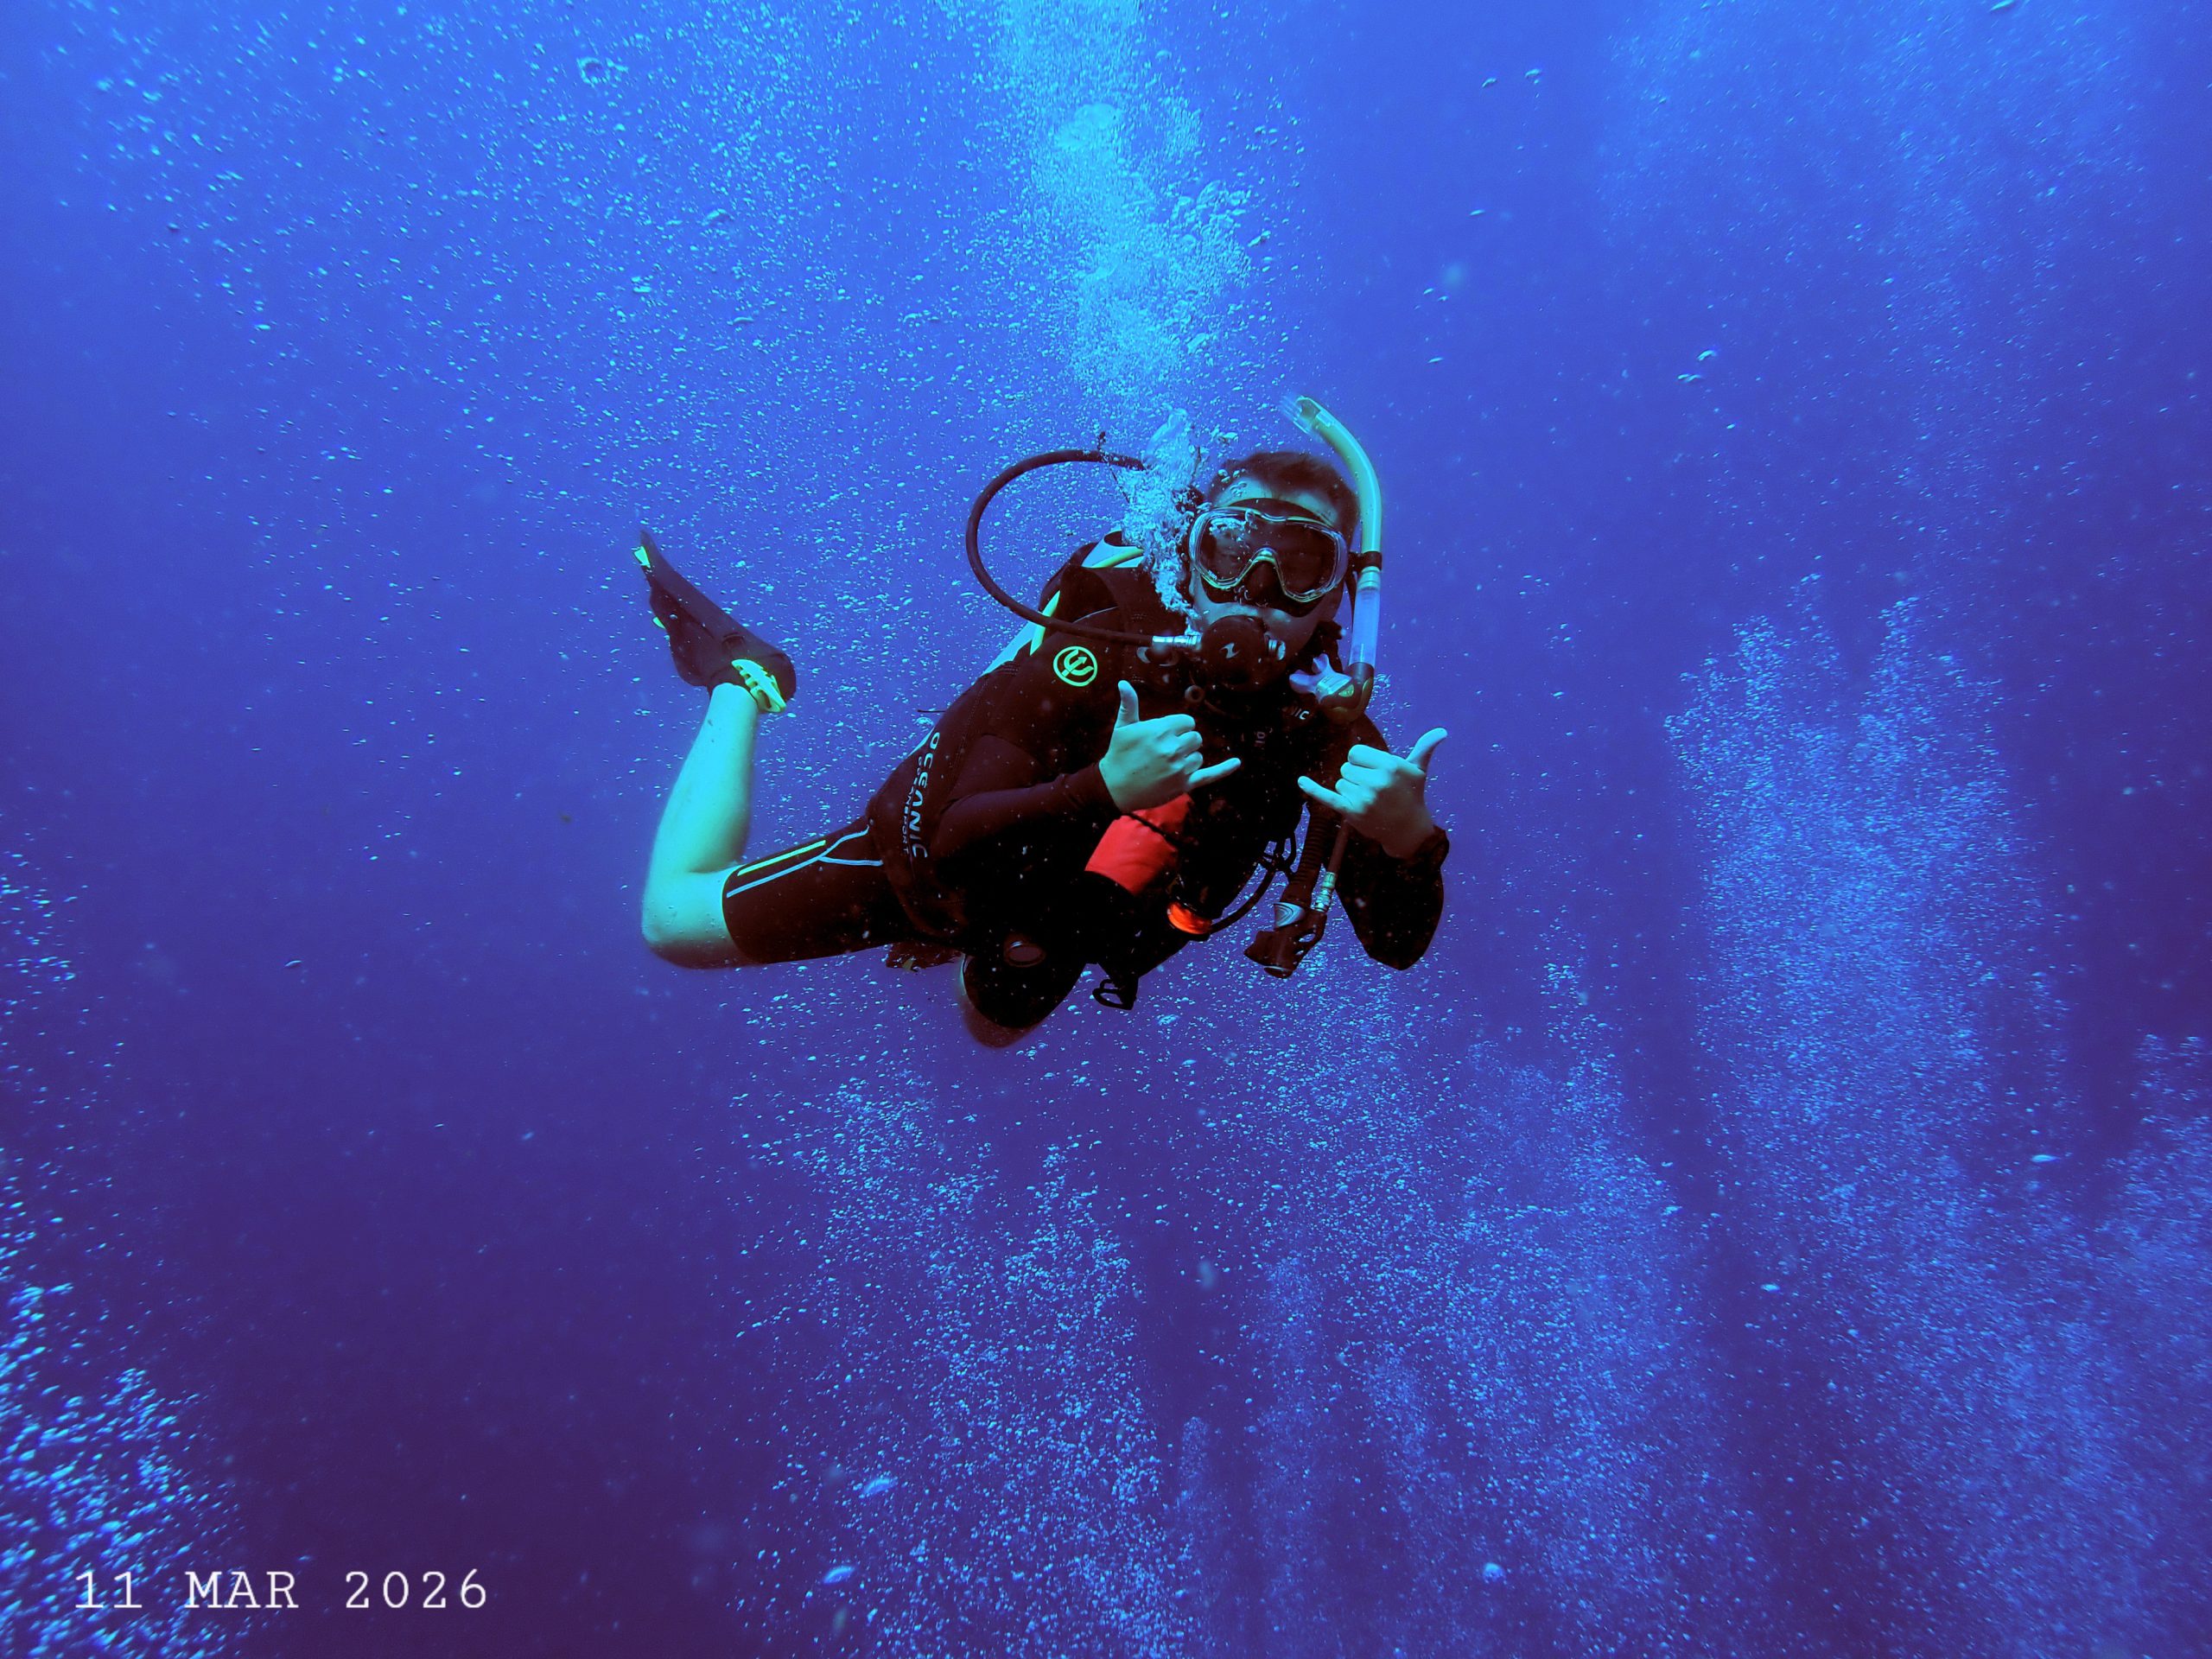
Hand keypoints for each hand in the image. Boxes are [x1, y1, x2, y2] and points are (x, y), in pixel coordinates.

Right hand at [1098, 681, 1241, 811]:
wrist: (1114, 788)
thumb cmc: (1118, 755)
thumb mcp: (1122, 727)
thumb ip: (1129, 704)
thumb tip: (1124, 683)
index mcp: (1161, 730)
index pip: (1187, 722)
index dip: (1178, 728)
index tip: (1166, 735)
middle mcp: (1173, 747)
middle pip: (1196, 738)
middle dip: (1184, 742)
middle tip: (1166, 750)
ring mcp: (1180, 767)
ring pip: (1198, 756)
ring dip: (1188, 759)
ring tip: (1167, 765)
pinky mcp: (1184, 784)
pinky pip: (1210, 775)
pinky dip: (1224, 769)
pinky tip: (1237, 762)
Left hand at [1298, 729, 1446, 858]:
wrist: (1409, 831)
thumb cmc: (1412, 797)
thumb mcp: (1418, 771)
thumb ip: (1424, 748)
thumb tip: (1441, 732)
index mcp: (1389, 765)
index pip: (1355, 753)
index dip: (1362, 762)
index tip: (1374, 772)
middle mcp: (1376, 781)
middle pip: (1346, 767)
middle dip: (1356, 777)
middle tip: (1374, 790)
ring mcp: (1363, 797)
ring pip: (1339, 783)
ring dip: (1350, 790)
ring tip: (1369, 800)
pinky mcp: (1351, 812)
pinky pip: (1327, 797)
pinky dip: (1312, 789)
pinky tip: (1300, 781)